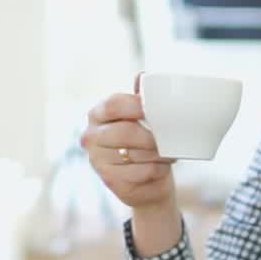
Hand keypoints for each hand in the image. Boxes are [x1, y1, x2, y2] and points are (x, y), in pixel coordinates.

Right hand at [80, 74, 175, 211]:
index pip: (113, 105)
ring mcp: (97, 160)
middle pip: (125, 132)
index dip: (136, 105)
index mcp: (97, 114)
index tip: (156, 110)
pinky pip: (141, 172)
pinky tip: (161, 168)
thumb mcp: (143, 119)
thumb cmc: (145, 144)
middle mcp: (91, 136)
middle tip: (169, 138)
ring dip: (159, 154)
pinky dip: (157, 169)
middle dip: (151, 136)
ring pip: (135, 153)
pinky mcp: (109, 180)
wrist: (147, 182)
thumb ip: (140, 98)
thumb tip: (141, 76)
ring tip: (169, 153)